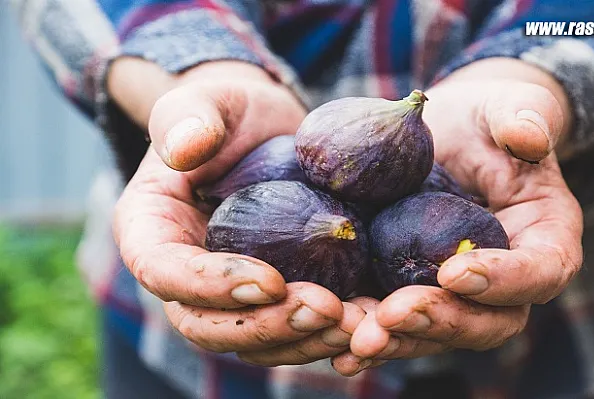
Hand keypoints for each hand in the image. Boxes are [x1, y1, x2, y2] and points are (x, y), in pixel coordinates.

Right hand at [110, 60, 358, 364]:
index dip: (210, 286)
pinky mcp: (275, 298)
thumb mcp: (206, 102)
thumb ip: (187, 118)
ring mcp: (230, 295)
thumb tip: (183, 147)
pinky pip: (293, 330)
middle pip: (207, 325)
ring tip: (356, 324)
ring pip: (254, 341)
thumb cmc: (227, 113)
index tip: (269, 280)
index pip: (164, 272)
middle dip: (266, 326)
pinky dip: (328, 333)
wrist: (264, 131)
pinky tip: (369, 321)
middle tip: (324, 308)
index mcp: (152, 232)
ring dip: (304, 340)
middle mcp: (185, 276)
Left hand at [332, 58, 583, 373]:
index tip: (454, 271)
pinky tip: (334, 347)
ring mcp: (458, 295)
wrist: (447, 133)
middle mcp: (506, 281)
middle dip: (440, 322)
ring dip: (397, 340)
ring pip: (437, 334)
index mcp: (545, 239)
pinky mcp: (414, 292)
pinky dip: (367, 336)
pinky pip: (396, 325)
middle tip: (393, 315)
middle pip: (487, 322)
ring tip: (355, 339)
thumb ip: (522, 116)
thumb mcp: (508, 106)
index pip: (540, 272)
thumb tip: (528, 134)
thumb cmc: (486, 119)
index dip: (504, 281)